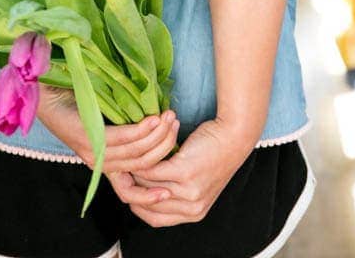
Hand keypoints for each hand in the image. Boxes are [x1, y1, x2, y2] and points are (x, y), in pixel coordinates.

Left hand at [37, 86, 178, 196]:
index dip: (149, 195)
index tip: (171, 187)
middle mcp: (99, 163)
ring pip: (135, 152)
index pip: (128, 190)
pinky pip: (123, 137)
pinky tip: (154, 118)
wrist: (48, 95)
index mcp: (104, 165)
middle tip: (177, 127)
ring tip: (170, 118)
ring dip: (158, 136)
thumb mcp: (106, 126)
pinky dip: (143, 129)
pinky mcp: (89, 135)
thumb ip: (126, 134)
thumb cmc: (80, 106)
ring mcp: (94, 150)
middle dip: (164, 148)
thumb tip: (157, 128)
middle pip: (141, 166)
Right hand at [112, 118, 251, 227]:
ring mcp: (189, 191)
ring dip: (134, 174)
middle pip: (149, 205)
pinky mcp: (185, 172)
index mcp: (195, 213)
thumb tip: (147, 188)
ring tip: (124, 161)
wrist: (234, 135)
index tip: (128, 191)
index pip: (156, 219)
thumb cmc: (215, 152)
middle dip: (132, 189)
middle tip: (120, 174)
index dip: (139, 205)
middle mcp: (192, 207)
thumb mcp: (198, 180)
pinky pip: (153, 171)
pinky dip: (142, 162)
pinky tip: (135, 152)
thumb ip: (176, 190)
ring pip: (148, 187)